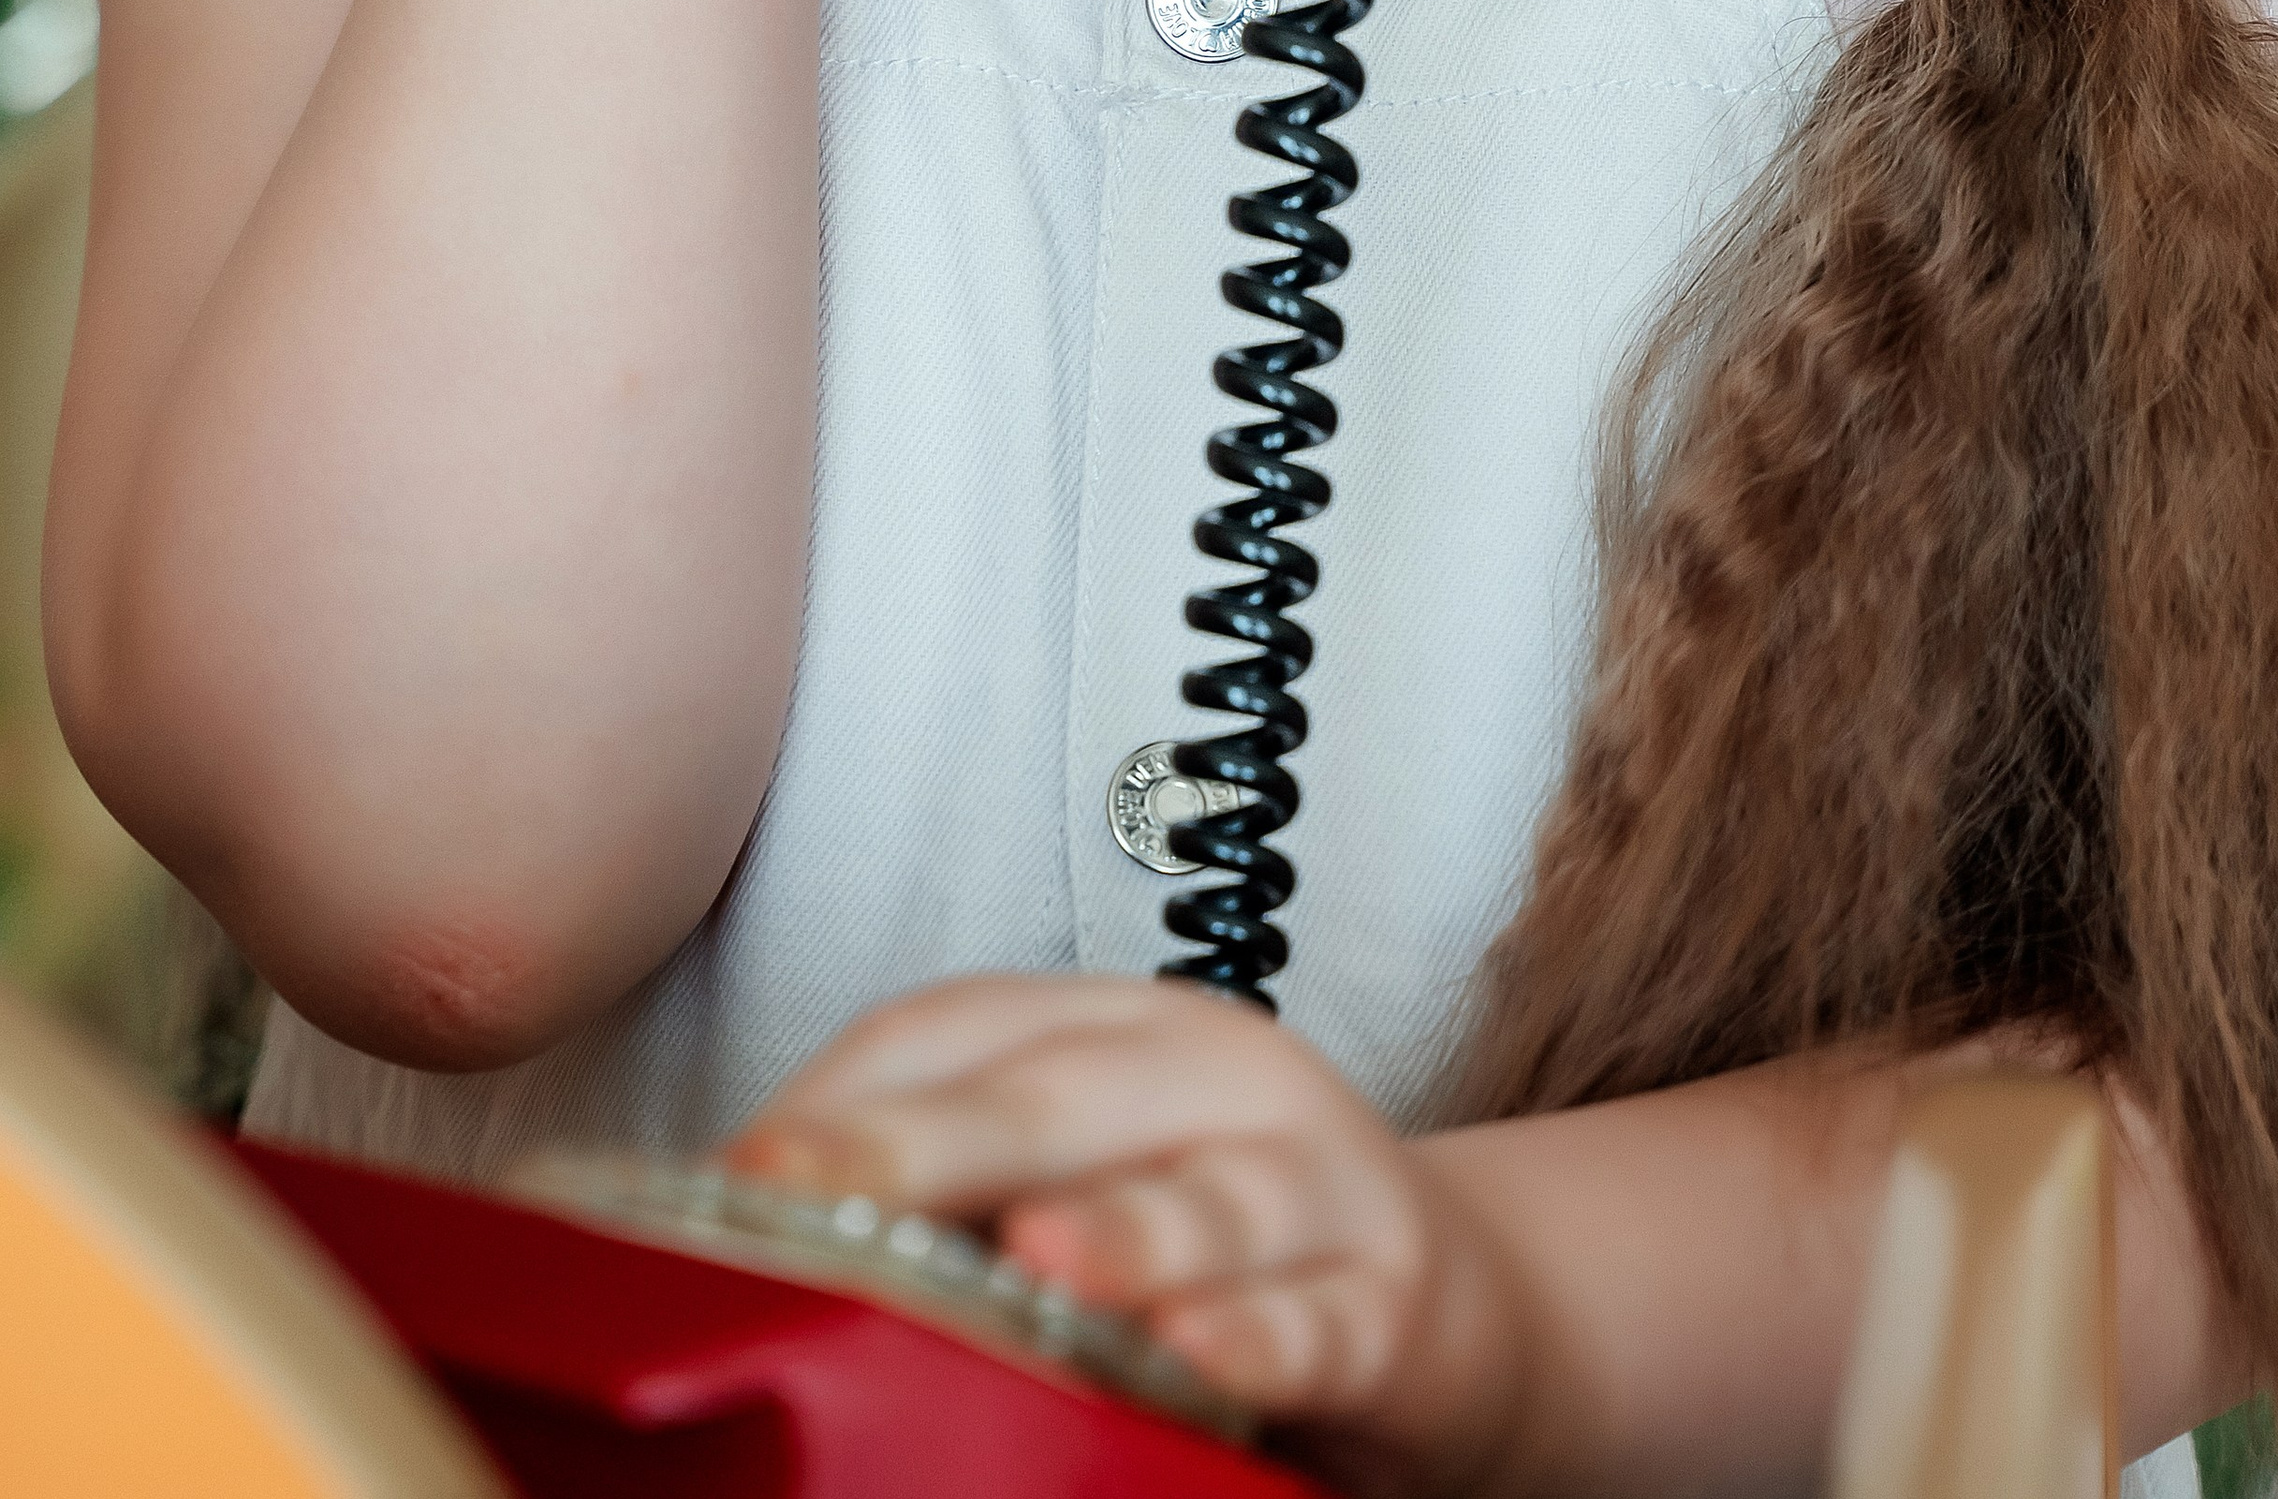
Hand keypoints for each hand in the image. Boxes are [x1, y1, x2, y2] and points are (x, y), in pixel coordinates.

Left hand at [725, 976, 1534, 1494]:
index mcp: (1114, 1029)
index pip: (954, 1031)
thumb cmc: (1210, 1239)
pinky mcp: (1391, 1300)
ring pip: (1206, 1199)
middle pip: (1058, 1096)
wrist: (1434, 1303)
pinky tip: (1202, 1357)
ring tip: (1034, 1260)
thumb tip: (746, 1230)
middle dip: (926, 1145)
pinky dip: (1259, 1337)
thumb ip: (951, 1193)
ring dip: (1119, 1233)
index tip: (734, 1179)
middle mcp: (1214, 1073)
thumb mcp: (1079, 1184)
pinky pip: (1319, 1320)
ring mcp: (1313, 1181)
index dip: (839, 1101)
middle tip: (809, 1193)